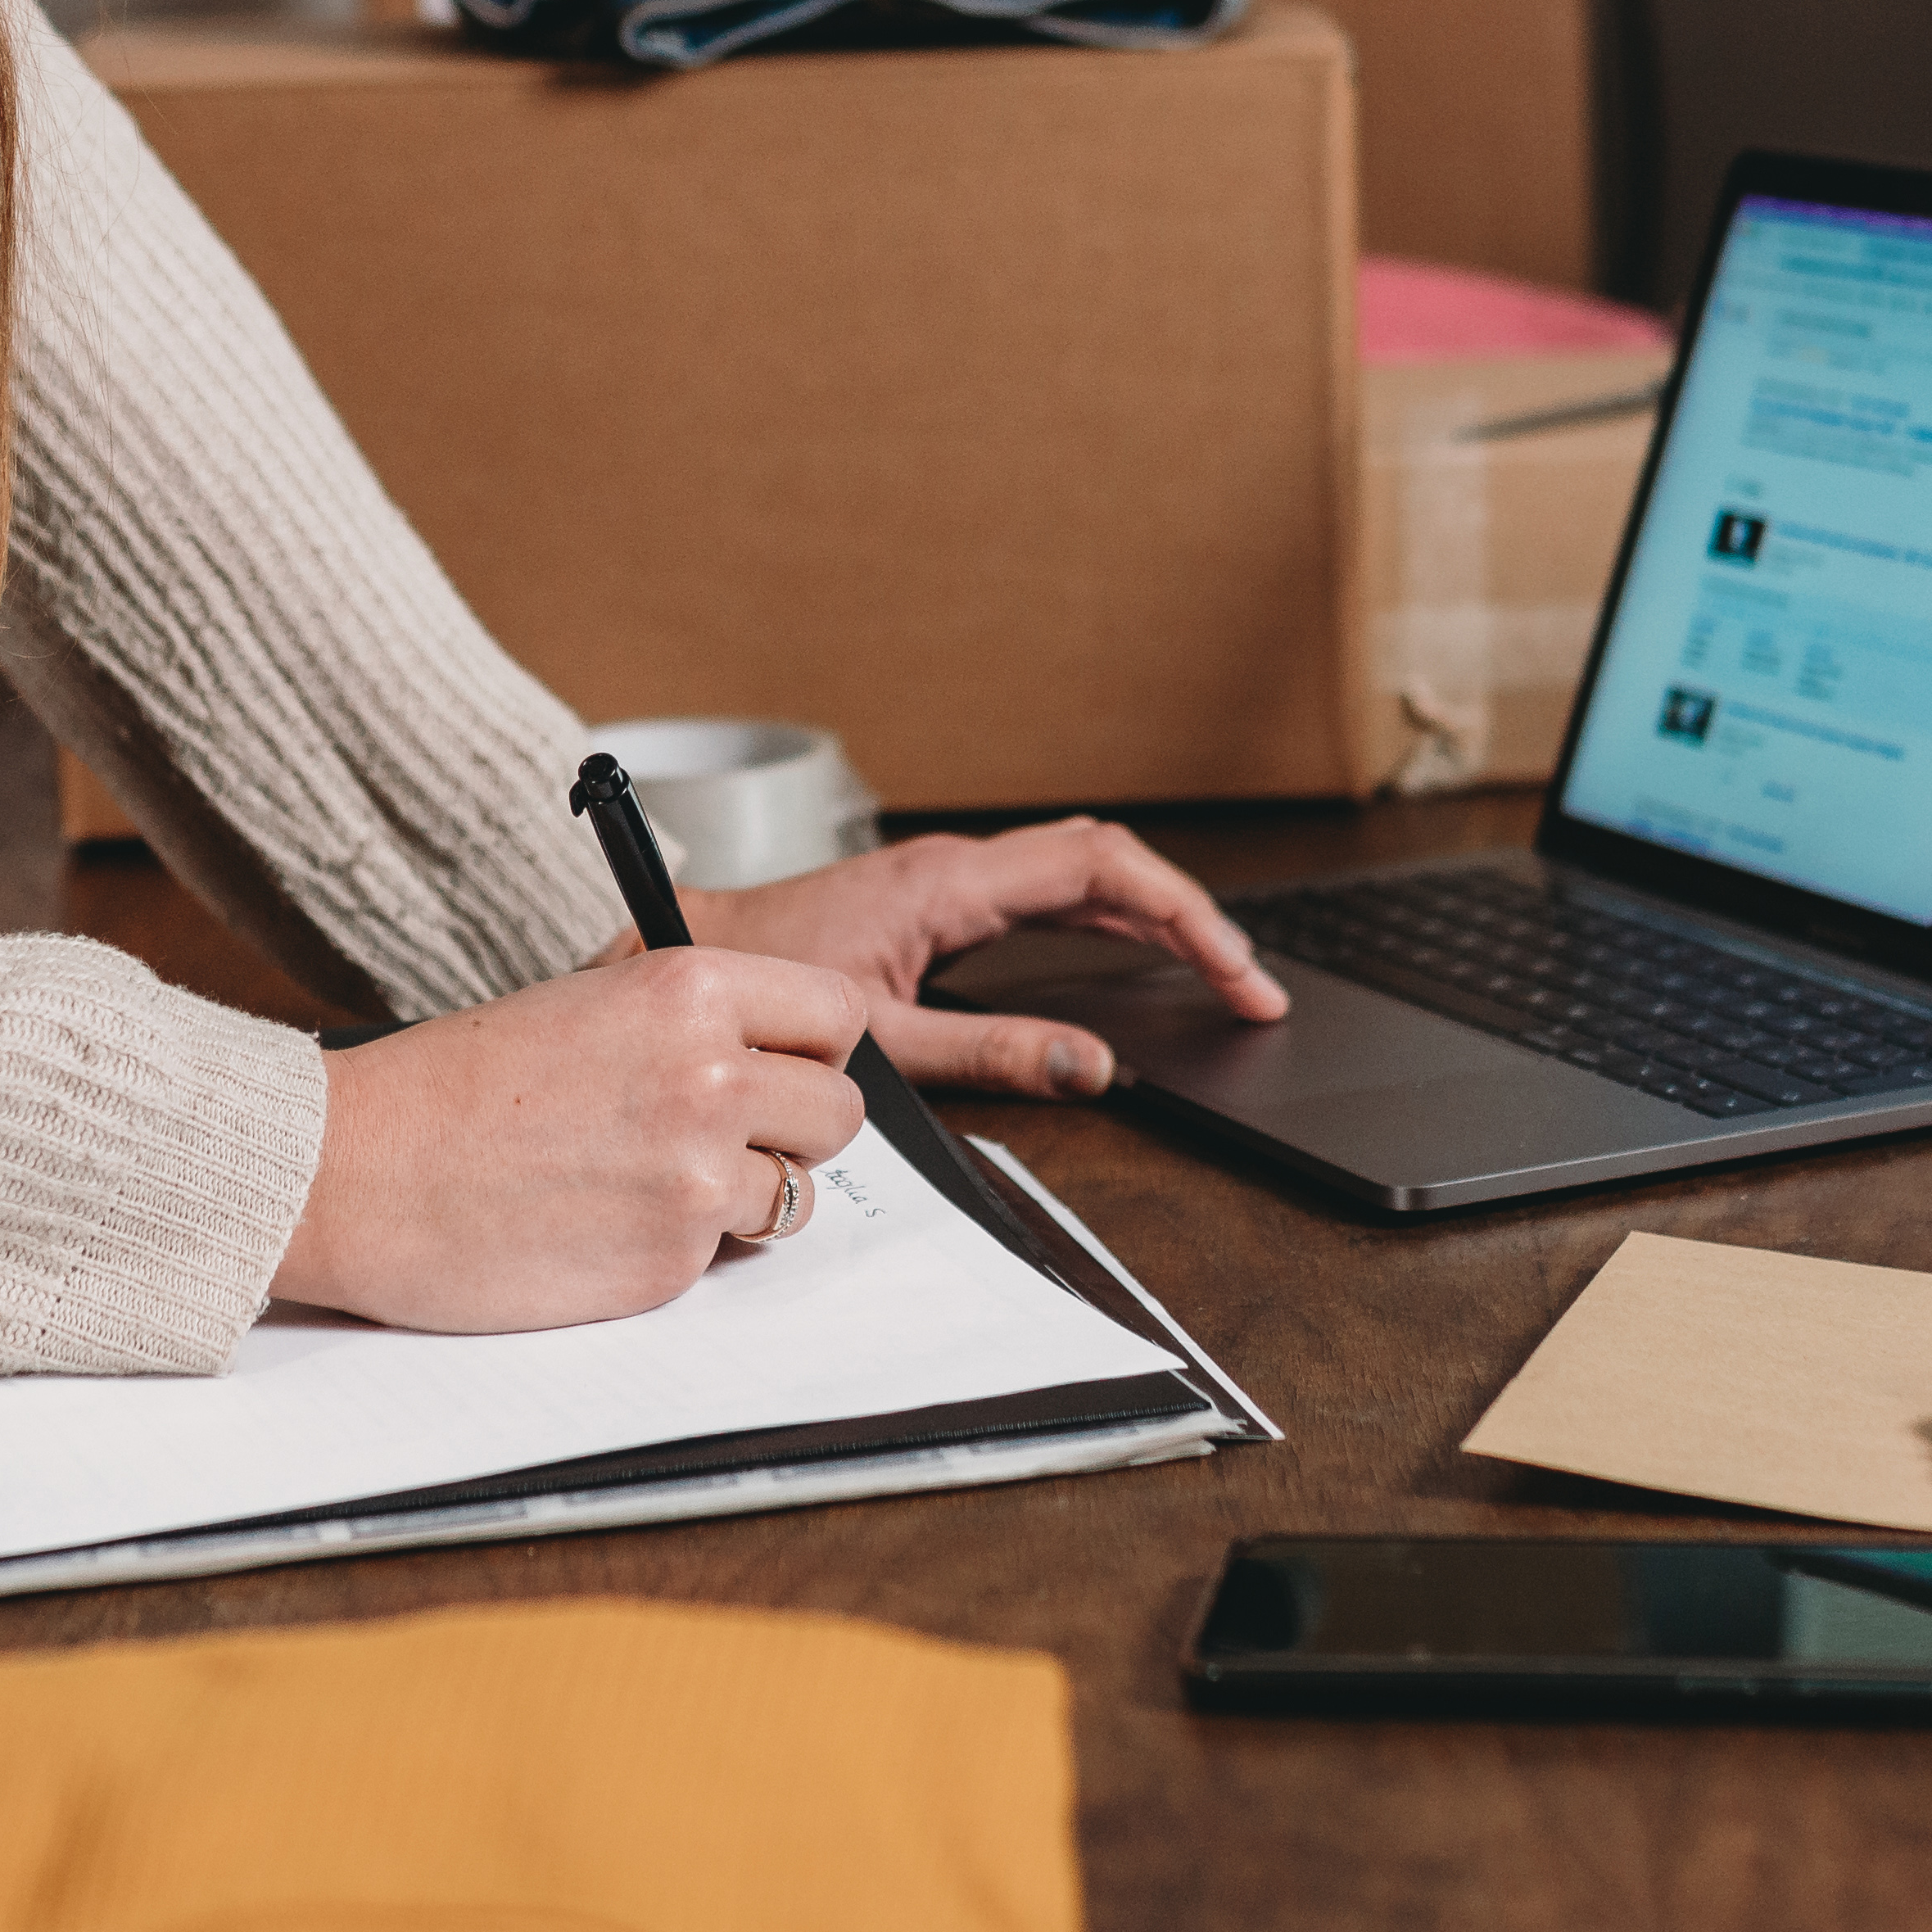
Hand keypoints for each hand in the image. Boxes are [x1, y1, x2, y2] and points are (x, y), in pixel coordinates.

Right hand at [268, 945, 872, 1330]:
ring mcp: (697, 1178)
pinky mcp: (670, 1263)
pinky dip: (683, 1245)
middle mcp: (712, 1078)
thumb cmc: (452, 1085)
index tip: (787, 1063)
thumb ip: (692, 1022)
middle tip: (729, 1132)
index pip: (840, 1013)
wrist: (358, 1170)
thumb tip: (773, 1056)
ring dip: (747, 1193)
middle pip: (840, 1112)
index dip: (816, 1047)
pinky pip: (725, 1254)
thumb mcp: (589, 1001)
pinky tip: (608, 1221)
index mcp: (691, 990)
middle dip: (795, 1127)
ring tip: (655, 1178)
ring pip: (796, 1193)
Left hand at [679, 820, 1281, 1099]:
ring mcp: (950, 881)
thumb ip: (991, 1053)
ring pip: (1081, 877)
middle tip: (1250, 987)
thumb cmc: (763, 985)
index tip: (1234, 972)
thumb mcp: (886, 1038)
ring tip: (1220, 975)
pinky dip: (1107, 925)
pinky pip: (1047, 897)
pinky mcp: (939, 902)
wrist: (681, 950)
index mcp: (950, 883)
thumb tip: (1091, 1066)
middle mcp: (957, 868)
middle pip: (1108, 866)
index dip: (1183, 916)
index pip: (1102, 870)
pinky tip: (1139, 960)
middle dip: (1188, 919)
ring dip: (1154, 920)